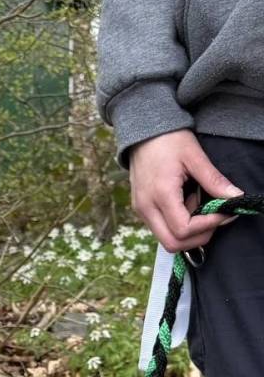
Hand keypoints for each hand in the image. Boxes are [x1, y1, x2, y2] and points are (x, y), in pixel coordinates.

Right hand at [129, 130, 242, 251]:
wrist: (142, 132)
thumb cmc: (169, 140)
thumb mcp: (195, 157)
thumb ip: (214, 180)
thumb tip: (235, 197)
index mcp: (160, 195)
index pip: (183, 229)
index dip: (208, 226)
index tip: (224, 213)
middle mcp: (146, 209)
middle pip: (172, 243)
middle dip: (198, 238)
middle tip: (215, 220)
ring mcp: (141, 212)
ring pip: (166, 240)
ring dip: (188, 232)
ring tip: (198, 207)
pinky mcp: (141, 211)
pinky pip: (161, 229)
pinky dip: (178, 225)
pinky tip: (186, 204)